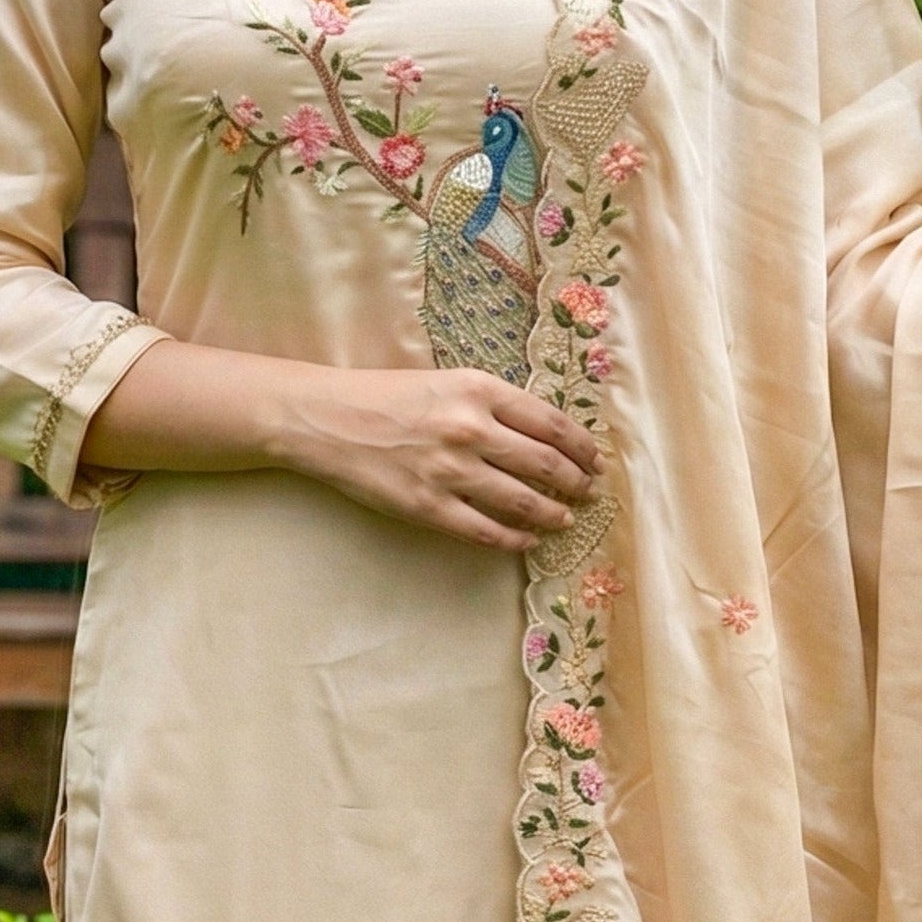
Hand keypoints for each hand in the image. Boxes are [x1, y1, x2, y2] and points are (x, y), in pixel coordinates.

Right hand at [273, 365, 601, 553]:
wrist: (327, 418)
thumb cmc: (386, 395)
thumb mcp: (446, 381)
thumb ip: (492, 402)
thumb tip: (543, 432)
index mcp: (479, 389)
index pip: (552, 423)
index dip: (582, 446)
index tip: (595, 459)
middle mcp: (471, 428)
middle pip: (547, 463)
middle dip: (576, 482)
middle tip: (588, 491)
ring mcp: (450, 471)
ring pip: (523, 501)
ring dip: (553, 513)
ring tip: (565, 519)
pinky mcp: (428, 506)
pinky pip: (485, 531)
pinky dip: (514, 539)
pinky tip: (527, 541)